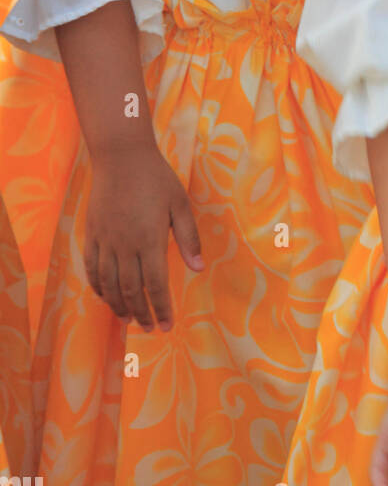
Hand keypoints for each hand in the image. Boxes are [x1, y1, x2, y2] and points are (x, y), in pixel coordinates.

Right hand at [85, 142, 203, 331]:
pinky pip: (92, 268)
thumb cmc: (156, 178)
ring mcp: (105, 240)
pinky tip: (106, 297)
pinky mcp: (92, 234)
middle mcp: (125, 245)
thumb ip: (189, 238)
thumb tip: (198, 269)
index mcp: (150, 239)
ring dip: (119, 306)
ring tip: (129, 320)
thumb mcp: (181, 204)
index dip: (161, 308)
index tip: (167, 326)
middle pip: (131, 290)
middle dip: (142, 313)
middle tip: (151, 328)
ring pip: (109, 284)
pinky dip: (98, 287)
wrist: (121, 156)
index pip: (155, 285)